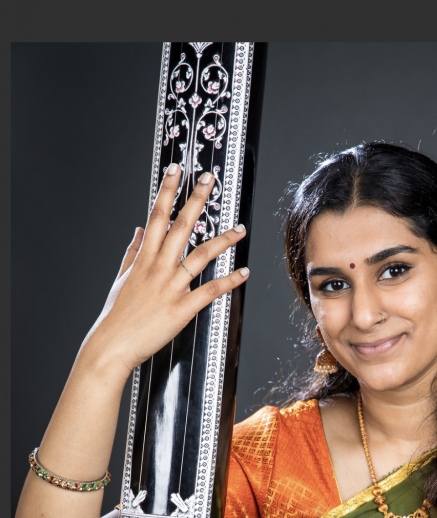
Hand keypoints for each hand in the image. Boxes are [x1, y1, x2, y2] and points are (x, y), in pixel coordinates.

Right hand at [80, 164, 249, 378]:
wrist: (111, 346)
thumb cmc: (116, 316)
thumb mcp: (121, 279)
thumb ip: (132, 252)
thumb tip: (138, 230)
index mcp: (143, 258)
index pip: (157, 216)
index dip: (168, 191)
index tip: (177, 170)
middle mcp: (158, 268)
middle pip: (181, 226)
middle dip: (197, 200)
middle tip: (210, 180)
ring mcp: (170, 287)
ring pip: (201, 256)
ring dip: (224, 240)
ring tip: (241, 228)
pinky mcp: (181, 309)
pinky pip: (210, 291)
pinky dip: (229, 281)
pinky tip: (244, 272)